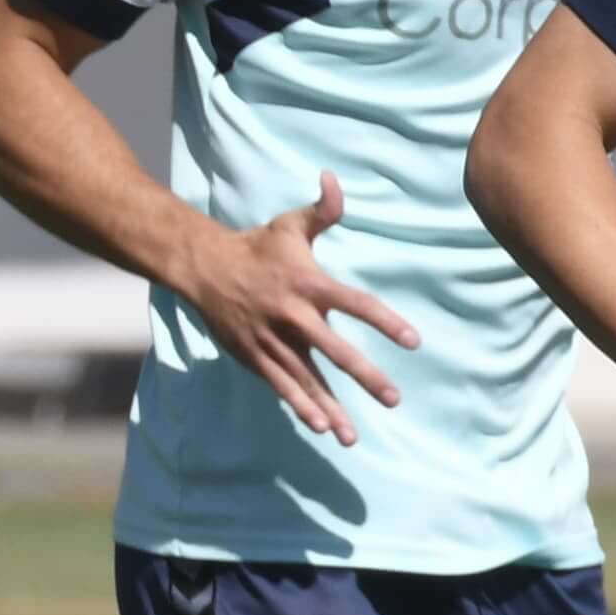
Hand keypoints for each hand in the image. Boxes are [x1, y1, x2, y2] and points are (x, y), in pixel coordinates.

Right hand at [159, 175, 414, 443]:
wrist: (202, 268)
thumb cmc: (256, 246)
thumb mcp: (289, 224)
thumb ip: (323, 209)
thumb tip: (334, 179)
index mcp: (308, 283)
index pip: (356, 304)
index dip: (385, 322)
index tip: (413, 341)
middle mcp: (292, 316)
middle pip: (334, 351)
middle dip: (365, 376)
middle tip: (393, 398)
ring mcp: (271, 340)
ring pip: (306, 378)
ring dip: (330, 407)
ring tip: (353, 435)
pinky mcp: (254, 356)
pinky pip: (280, 385)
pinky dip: (299, 406)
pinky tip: (320, 426)